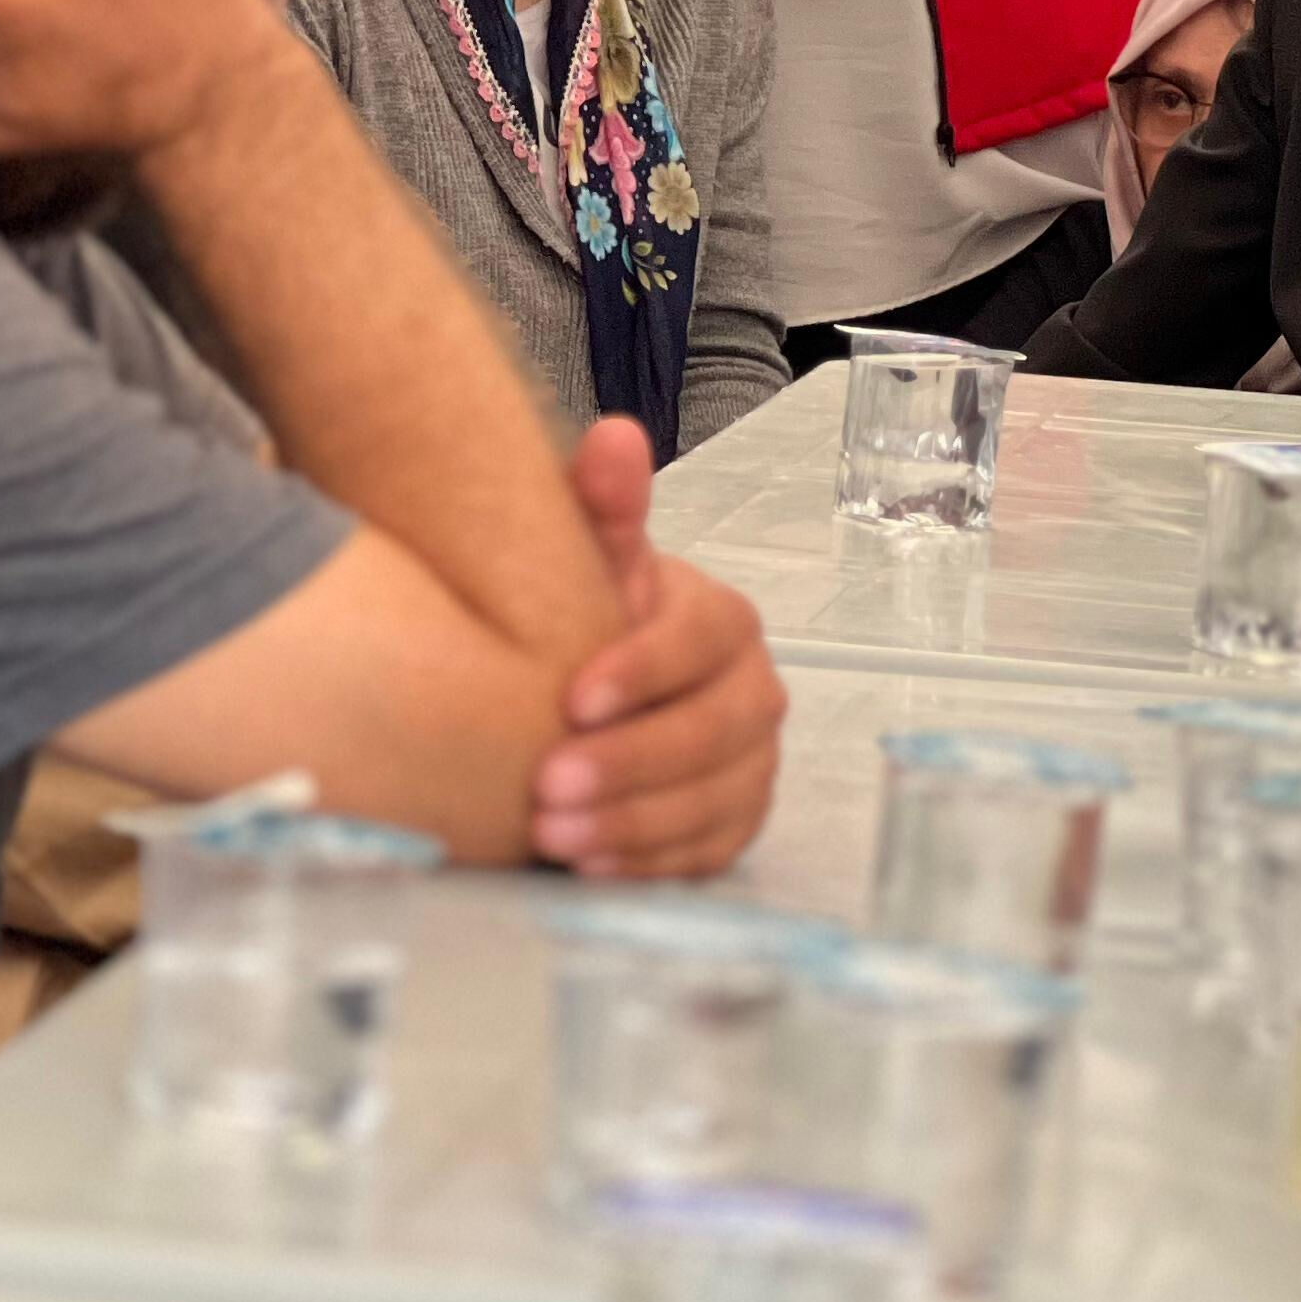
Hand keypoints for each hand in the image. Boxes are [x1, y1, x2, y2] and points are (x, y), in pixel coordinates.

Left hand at [531, 417, 786, 873]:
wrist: (590, 698)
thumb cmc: (588, 625)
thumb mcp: (588, 565)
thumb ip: (603, 507)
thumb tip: (613, 436)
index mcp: (722, 622)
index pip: (702, 642)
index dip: (643, 670)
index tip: (571, 698)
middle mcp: (752, 692)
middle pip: (715, 731)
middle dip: (632, 761)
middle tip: (548, 784)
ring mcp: (749, 764)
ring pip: (712, 799)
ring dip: (632, 822)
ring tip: (551, 834)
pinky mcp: (732, 824)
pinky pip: (705, 852)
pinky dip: (649, 863)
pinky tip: (590, 865)